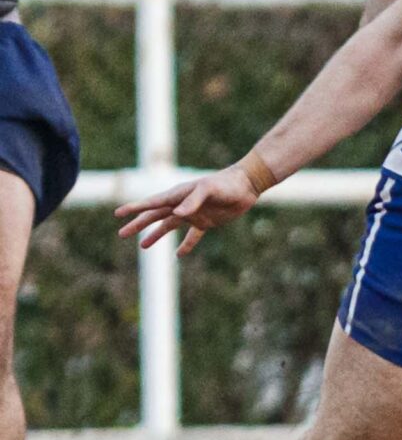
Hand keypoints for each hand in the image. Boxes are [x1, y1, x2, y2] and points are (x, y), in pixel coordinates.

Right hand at [114, 163, 262, 254]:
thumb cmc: (225, 184)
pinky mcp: (206, 222)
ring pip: (169, 226)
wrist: (246, 186)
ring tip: (142, 246)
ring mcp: (193, 214)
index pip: (152, 203)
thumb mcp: (208, 189)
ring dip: (156, 235)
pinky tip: (178, 254)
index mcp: (178, 195)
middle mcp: (182, 205)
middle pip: (155, 216)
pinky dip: (186, 245)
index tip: (118, 213)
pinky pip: (193, 236)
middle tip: (121, 234)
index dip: (135, 208)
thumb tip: (178, 214)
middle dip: (138, 224)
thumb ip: (193, 200)